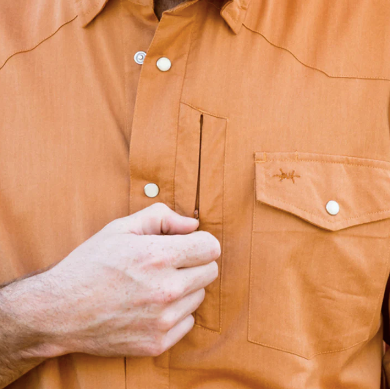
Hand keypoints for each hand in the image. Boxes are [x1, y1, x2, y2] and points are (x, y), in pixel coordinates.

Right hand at [40, 203, 219, 357]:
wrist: (60, 310)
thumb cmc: (90, 264)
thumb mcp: (120, 228)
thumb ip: (161, 217)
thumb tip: (193, 225)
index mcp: (159, 256)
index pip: (211, 248)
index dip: (201, 243)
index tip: (188, 245)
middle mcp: (167, 290)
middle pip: (210, 272)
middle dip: (195, 264)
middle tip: (170, 264)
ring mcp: (163, 320)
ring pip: (199, 296)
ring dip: (185, 289)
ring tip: (155, 286)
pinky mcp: (158, 343)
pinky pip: (187, 322)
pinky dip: (176, 313)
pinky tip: (151, 307)